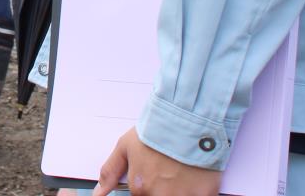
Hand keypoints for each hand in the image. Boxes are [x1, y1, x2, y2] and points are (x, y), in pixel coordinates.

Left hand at [94, 129, 221, 195]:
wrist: (188, 117)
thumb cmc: (157, 129)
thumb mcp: (126, 145)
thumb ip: (110, 171)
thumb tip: (98, 193)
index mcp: (140, 187)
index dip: (146, 185)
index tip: (153, 173)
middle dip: (162, 187)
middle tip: (168, 171)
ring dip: (179, 189)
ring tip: (181, 173)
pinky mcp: (206, 195)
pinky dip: (196, 190)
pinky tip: (195, 176)